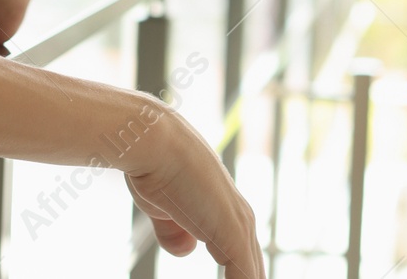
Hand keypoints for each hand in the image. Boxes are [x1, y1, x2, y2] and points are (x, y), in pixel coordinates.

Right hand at [118, 97, 264, 278]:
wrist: (152, 142)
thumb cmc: (154, 167)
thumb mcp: (163, 208)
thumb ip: (176, 231)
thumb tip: (186, 251)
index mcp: (228, 213)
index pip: (244, 263)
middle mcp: (241, 221)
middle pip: (254, 273)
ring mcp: (240, 228)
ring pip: (253, 278)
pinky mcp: (234, 235)